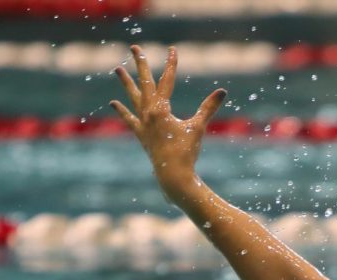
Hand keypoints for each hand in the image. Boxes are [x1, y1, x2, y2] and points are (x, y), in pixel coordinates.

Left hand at [110, 45, 225, 193]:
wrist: (172, 175)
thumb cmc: (186, 151)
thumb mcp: (198, 127)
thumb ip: (208, 108)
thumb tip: (222, 91)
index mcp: (160, 109)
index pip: (166, 81)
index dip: (171, 64)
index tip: (172, 49)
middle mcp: (148, 113)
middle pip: (144, 83)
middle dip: (141, 64)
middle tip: (135, 47)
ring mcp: (143, 124)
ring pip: (133, 98)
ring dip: (126, 84)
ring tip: (117, 69)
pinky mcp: (142, 135)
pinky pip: (130, 119)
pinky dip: (122, 111)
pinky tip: (114, 103)